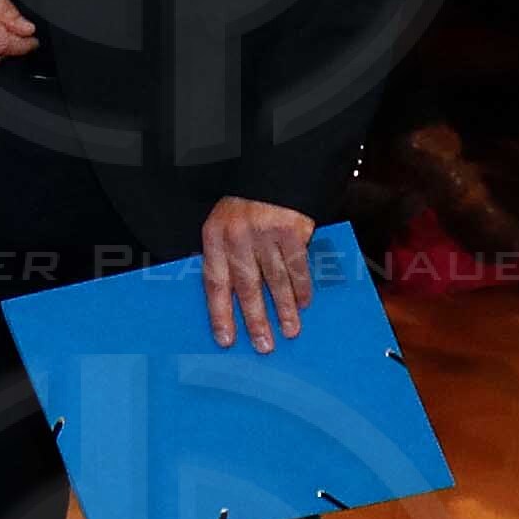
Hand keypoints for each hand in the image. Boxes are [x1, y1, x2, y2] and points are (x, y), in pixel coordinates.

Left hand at [202, 195, 317, 351]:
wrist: (270, 173)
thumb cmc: (243, 207)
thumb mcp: (221, 225)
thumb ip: (223, 257)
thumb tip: (227, 301)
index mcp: (214, 236)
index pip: (215, 282)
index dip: (220, 313)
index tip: (226, 339)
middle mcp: (238, 236)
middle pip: (247, 286)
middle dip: (255, 319)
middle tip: (263, 345)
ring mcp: (265, 233)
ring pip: (275, 279)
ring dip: (283, 309)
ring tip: (289, 331)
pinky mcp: (291, 230)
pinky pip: (297, 265)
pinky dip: (302, 286)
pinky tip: (304, 303)